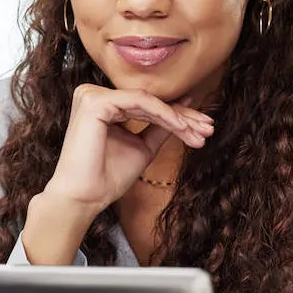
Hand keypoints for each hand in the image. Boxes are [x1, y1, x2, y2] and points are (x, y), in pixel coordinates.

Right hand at [44, 85, 213, 213]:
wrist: (84, 198)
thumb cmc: (106, 177)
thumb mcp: (142, 147)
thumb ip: (160, 127)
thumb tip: (185, 106)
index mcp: (101, 105)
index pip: (146, 105)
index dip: (177, 116)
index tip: (203, 129)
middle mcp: (93, 95)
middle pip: (148, 101)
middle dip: (183, 117)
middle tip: (209, 128)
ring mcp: (91, 96)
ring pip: (147, 101)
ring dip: (178, 117)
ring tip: (200, 133)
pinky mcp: (95, 102)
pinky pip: (139, 103)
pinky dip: (164, 114)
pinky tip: (182, 128)